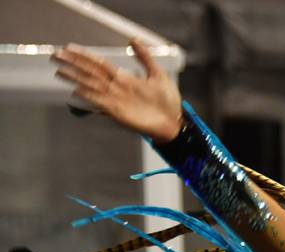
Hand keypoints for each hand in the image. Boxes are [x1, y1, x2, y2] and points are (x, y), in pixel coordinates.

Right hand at [51, 39, 182, 143]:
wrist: (174, 123)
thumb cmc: (167, 102)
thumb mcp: (158, 74)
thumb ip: (145, 57)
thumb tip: (133, 39)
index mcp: (124, 79)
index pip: (100, 64)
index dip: (85, 56)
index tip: (70, 48)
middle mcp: (116, 88)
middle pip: (90, 73)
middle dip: (73, 64)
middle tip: (55, 55)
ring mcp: (115, 100)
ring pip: (91, 86)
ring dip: (75, 78)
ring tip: (59, 71)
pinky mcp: (118, 112)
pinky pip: (100, 102)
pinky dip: (89, 96)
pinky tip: (77, 91)